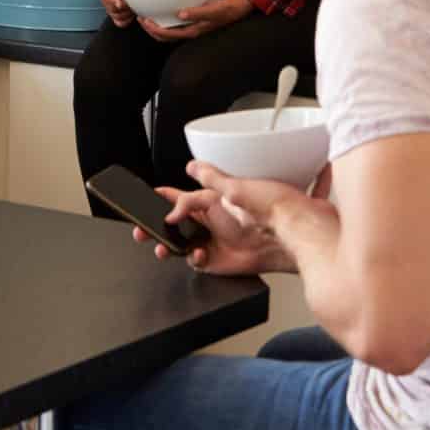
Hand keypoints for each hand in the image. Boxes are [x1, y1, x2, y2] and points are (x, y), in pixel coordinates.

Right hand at [100, 0, 149, 24]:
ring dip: (128, 13)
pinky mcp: (117, 18)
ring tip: (134, 6)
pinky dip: (128, 20)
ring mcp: (112, 10)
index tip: (120, 4)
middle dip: (124, 7)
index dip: (113, 1)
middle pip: (112, 9)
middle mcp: (108, 0)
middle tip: (133, 3)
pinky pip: (121, 23)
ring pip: (118, 17)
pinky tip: (133, 13)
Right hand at [133, 164, 308, 275]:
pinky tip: (197, 253)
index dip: (162, 199)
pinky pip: (196, 261)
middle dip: (156, 226)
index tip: (146, 198)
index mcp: (211, 200)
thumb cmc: (268, 207)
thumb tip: (190, 168)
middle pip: (175, 224)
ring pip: (181, 244)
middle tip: (142, 229)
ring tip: (162, 247)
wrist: (287, 235)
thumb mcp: (231, 188)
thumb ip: (208, 180)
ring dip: (168, 246)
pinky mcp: (219, 260)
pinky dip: (192, 258)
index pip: (180, 197)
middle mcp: (211, 221)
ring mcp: (214, 241)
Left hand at [141, 0, 253, 41]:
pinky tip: (160, 14)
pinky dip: (164, 22)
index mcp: (194, 31)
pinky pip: (174, 26)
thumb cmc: (226, 10)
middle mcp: (190, 32)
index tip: (145, 20)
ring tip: (146, 17)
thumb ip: (198, 13)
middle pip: (165, 36)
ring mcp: (191, 28)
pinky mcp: (192, 23)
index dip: (155, 29)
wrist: (237, 8)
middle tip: (140, 18)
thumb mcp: (214, 10)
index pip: (169, 35)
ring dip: (156, 27)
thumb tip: (181, 14)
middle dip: (151, 30)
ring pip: (168, 33)